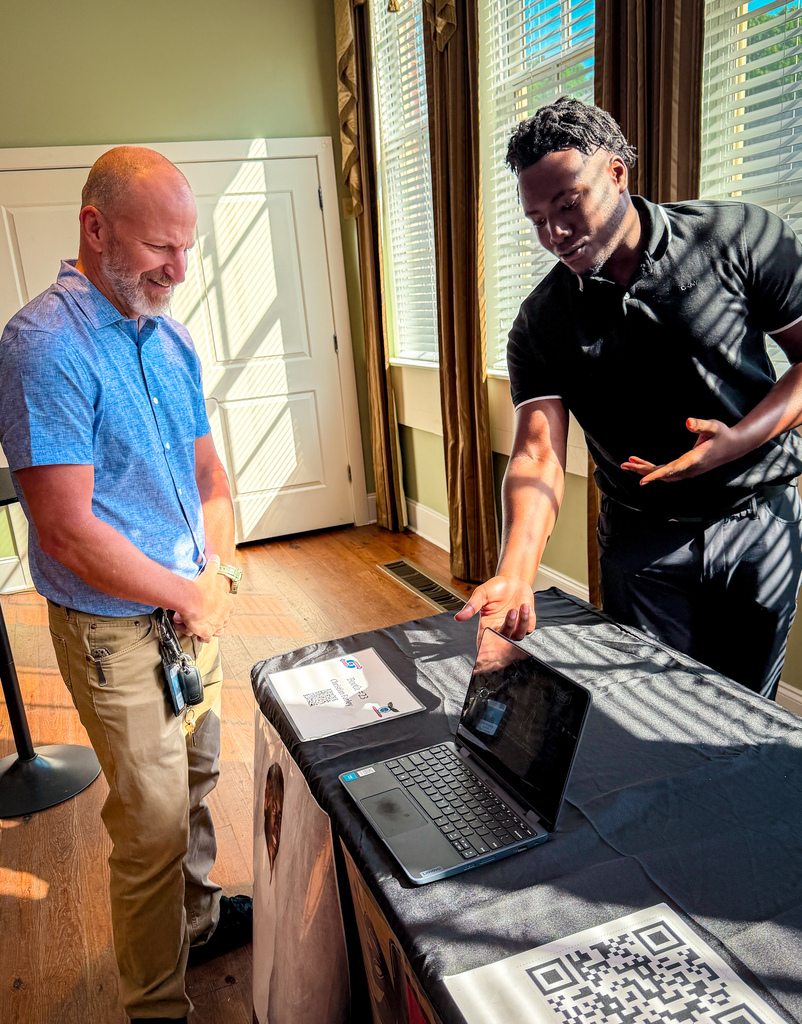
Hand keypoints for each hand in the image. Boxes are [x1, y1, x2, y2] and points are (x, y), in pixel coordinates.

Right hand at [176, 555, 233, 641]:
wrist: (192, 599)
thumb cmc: (201, 588)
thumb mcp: (210, 574)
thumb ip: (214, 565)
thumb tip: (216, 557)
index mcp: (227, 604)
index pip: (230, 609)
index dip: (224, 609)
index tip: (217, 608)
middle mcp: (224, 616)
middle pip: (223, 621)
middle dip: (216, 620)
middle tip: (207, 617)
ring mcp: (216, 626)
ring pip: (216, 631)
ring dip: (210, 629)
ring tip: (202, 626)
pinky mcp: (207, 633)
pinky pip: (206, 638)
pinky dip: (202, 636)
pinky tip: (197, 633)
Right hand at [454, 575, 534, 646]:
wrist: (512, 580)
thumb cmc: (495, 588)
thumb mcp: (481, 594)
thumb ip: (471, 606)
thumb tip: (458, 617)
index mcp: (487, 625)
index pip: (485, 643)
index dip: (487, 648)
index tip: (491, 642)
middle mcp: (500, 629)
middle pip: (504, 641)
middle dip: (508, 627)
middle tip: (510, 611)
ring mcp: (514, 628)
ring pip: (518, 636)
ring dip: (520, 621)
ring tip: (519, 606)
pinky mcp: (526, 623)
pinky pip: (528, 628)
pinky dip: (528, 618)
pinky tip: (525, 606)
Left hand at [621, 417, 742, 483]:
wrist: (733, 446)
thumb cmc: (723, 434)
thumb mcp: (714, 426)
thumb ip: (700, 425)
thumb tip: (688, 421)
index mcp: (694, 460)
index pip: (672, 470)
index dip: (656, 475)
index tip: (642, 481)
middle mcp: (689, 469)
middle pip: (662, 473)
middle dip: (642, 470)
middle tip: (624, 464)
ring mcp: (687, 471)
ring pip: (662, 474)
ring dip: (644, 469)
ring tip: (627, 463)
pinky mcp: (685, 469)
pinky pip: (665, 472)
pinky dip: (652, 469)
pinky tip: (641, 462)